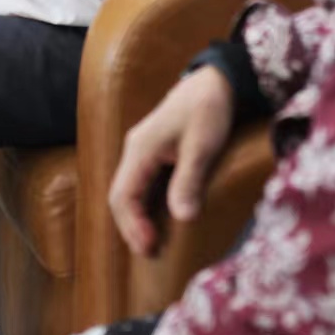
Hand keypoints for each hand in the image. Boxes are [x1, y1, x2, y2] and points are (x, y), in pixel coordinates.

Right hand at [108, 66, 235, 257]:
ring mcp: (141, 150)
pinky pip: (138, 184)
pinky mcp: (152, 152)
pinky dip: (142, 206)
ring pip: (127, 190)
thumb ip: (190, 180)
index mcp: (141, 148)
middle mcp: (134, 150)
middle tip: (149, 253)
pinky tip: (156, 219)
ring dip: (135, 218)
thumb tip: (183, 218)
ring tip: (151, 243)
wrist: (215, 81)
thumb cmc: (209, 110)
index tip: (149, 248)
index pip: (123, 194)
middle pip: (119, 195)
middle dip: (130, 226)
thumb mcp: (203, 146)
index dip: (132, 225)